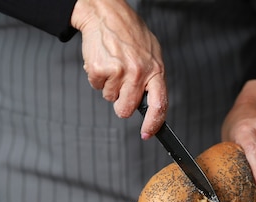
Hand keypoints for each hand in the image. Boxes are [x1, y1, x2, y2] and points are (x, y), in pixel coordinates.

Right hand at [71, 0, 167, 137]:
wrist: (107, 14)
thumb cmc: (129, 33)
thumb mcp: (151, 54)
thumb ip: (152, 79)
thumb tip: (152, 104)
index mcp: (155, 71)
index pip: (159, 105)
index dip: (153, 124)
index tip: (147, 134)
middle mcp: (139, 73)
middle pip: (126, 109)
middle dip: (120, 104)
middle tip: (120, 87)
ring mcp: (119, 72)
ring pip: (109, 98)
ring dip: (109, 85)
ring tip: (113, 64)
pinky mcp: (100, 70)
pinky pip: (96, 86)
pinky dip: (97, 76)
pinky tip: (103, 60)